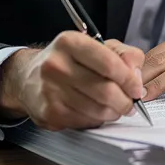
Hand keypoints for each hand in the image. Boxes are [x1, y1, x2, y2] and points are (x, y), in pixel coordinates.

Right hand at [0, 33, 145, 130]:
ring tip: (115, 108)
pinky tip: (94, 111)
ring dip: (113, 112)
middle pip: (106, 91)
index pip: (109, 64)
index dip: (130, 80)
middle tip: (130, 103)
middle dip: (125, 101)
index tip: (137, 88)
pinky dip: (96, 119)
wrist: (27, 77)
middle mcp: (56, 65)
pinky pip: (86, 122)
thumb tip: (137, 76)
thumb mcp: (96, 46)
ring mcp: (50, 91)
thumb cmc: (68, 61)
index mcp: (69, 42)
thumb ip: (124, 54)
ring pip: (98, 110)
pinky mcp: (49, 113)